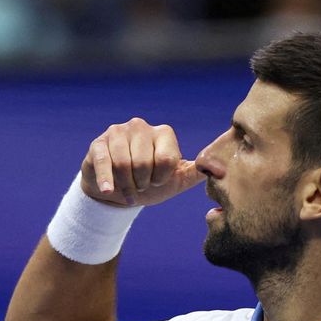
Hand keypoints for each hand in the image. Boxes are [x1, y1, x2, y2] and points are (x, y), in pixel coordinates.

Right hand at [80, 118, 203, 206]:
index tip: (157, 181)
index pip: (166, 159)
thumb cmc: (150, 185)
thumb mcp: (176, 181)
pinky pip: (102, 163)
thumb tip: (223, 170)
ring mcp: (117, 133)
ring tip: (129, 189)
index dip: (161, 178)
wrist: (118, 193)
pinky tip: (109, 191)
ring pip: (123, 165)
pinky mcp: (97, 144)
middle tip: (141, 185)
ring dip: (127, 185)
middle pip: (143, 163)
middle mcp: (141, 126)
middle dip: (143, 183)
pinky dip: (107, 181)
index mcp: (164, 133)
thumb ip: (197, 173)